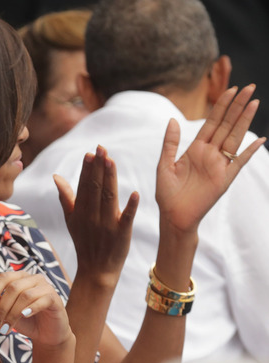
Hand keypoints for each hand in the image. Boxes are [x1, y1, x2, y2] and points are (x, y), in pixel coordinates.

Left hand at [0, 271, 71, 346]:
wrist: (47, 335)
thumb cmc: (26, 321)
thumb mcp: (8, 312)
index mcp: (20, 278)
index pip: (4, 277)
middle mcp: (33, 279)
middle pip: (13, 287)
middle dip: (2, 307)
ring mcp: (46, 287)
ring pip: (26, 295)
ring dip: (13, 313)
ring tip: (6, 328)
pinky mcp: (55, 299)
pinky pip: (43, 300)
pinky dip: (31, 308)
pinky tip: (24, 316)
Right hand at [54, 146, 138, 288]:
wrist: (95, 271)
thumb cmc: (84, 242)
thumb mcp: (71, 219)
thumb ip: (65, 197)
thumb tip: (56, 176)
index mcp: (80, 211)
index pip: (83, 186)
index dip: (87, 169)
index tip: (90, 152)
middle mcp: (92, 216)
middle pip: (96, 188)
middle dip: (98, 168)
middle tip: (102, 148)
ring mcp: (107, 225)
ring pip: (109, 197)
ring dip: (110, 179)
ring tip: (111, 160)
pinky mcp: (122, 234)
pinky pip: (127, 218)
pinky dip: (131, 207)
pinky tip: (136, 193)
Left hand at [156, 85, 265, 231]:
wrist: (172, 216)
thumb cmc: (167, 193)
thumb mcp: (164, 164)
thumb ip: (170, 143)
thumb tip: (172, 119)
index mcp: (195, 148)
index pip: (211, 122)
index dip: (221, 106)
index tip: (231, 89)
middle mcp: (210, 154)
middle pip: (226, 125)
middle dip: (237, 106)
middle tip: (249, 87)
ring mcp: (219, 165)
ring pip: (234, 137)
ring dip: (244, 120)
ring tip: (254, 102)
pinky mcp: (224, 179)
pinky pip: (239, 162)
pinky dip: (249, 151)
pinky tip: (260, 139)